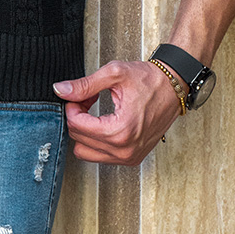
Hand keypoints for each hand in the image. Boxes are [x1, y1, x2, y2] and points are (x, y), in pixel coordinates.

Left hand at [53, 59, 182, 164]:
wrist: (173, 88)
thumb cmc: (149, 80)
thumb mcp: (114, 74)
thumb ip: (84, 85)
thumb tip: (61, 90)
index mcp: (121, 131)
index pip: (76, 126)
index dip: (72, 107)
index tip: (79, 95)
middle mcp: (125, 150)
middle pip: (78, 140)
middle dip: (77, 118)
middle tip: (88, 99)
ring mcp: (129, 157)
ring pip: (86, 152)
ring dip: (85, 131)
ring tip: (95, 111)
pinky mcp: (131, 159)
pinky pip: (100, 156)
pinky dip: (96, 140)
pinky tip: (104, 121)